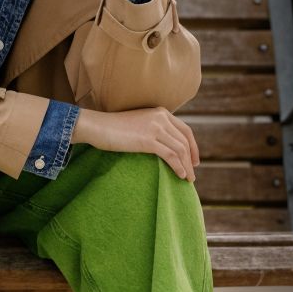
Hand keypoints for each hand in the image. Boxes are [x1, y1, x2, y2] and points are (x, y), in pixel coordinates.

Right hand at [72, 106, 198, 181]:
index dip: (193, 147)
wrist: (98, 126)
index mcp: (161, 112)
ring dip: (186, 166)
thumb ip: (154, 129)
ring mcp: (155, 128)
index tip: (194, 160)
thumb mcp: (140, 123)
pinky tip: (180, 175)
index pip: (185, 130)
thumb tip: (165, 145)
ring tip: (188, 179)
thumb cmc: (114, 128)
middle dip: (191, 159)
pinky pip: (170, 155)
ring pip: (180, 149)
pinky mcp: (148, 140)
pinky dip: (178, 167)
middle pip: (185, 141)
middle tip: (192, 173)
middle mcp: (161, 117)